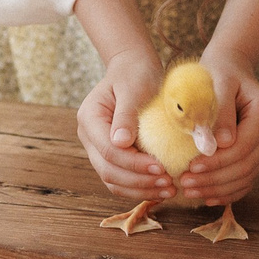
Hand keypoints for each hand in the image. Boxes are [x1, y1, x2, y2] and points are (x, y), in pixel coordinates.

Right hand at [78, 48, 172, 199]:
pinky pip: (122, 179)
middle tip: (169, 184)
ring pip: (113, 181)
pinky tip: (161, 188)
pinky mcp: (111, 155)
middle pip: (108, 171)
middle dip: (139, 181)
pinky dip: (140, 187)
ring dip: (141, 189)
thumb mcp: (133, 87)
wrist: (134, 68)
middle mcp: (89, 136)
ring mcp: (98, 148)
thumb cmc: (135, 73)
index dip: (134, 164)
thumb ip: (126, 114)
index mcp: (89, 118)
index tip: (161, 168)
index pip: (108, 150)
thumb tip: (120, 142)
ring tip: (169, 190)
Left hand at [177, 51, 258, 204]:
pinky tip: (206, 197)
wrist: (228, 68)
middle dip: (214, 179)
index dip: (217, 161)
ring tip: (189, 190)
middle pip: (246, 166)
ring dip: (218, 188)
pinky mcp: (256, 153)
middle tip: (184, 183)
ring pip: (247, 176)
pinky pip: (246, 179)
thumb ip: (219, 111)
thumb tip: (218, 146)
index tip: (190, 167)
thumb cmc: (218, 72)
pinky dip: (228, 191)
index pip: (243, 146)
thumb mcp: (218, 82)